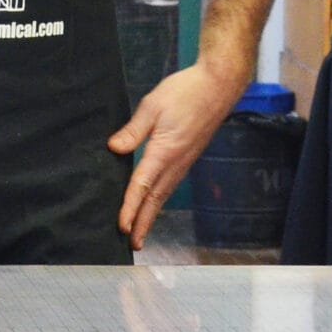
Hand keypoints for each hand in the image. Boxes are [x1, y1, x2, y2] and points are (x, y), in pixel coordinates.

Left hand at [108, 63, 244, 249]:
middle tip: (133, 245)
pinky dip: (160, 200)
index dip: (130, 208)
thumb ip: (133, 130)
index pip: (141, 186)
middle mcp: (175, 163)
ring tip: (140, 232)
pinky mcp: (188, 156)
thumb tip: (114, 148)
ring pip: (164, 195)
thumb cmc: (185, 92)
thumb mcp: (152, 106)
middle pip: (155, 200)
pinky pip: (171, 185)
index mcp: (163, 152)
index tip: (122, 227)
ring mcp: (184, 162)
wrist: (218, 86)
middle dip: (142, 223)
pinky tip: (154, 203)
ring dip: (151, 215)